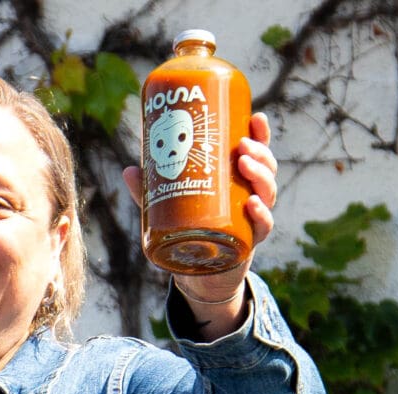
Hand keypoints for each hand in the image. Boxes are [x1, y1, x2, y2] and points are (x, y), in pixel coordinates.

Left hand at [123, 112, 279, 306]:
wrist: (203, 274)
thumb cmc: (191, 231)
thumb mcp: (170, 208)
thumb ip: (151, 192)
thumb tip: (129, 170)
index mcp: (237, 181)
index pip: (256, 152)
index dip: (260, 134)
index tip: (257, 116)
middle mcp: (251, 196)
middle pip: (266, 169)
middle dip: (259, 153)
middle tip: (242, 145)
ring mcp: (253, 219)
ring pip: (268, 193)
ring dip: (261, 176)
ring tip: (245, 165)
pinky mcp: (250, 242)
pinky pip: (263, 227)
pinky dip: (260, 215)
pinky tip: (252, 203)